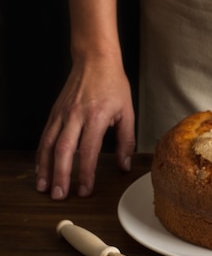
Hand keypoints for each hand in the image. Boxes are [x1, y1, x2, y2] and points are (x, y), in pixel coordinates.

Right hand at [35, 56, 134, 199]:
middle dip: (61, 175)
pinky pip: (45, 136)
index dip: (86, 173)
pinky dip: (41, 154)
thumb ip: (126, 141)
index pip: (89, 151)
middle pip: (65, 151)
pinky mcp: (55, 112)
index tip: (85, 189)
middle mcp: (76, 116)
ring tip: (45, 187)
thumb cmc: (113, 85)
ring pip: (50, 145)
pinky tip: (41, 168)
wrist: (95, 60)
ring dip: (46, 168)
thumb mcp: (127, 112)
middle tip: (60, 195)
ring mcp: (62, 114)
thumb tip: (124, 165)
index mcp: (96, 117)